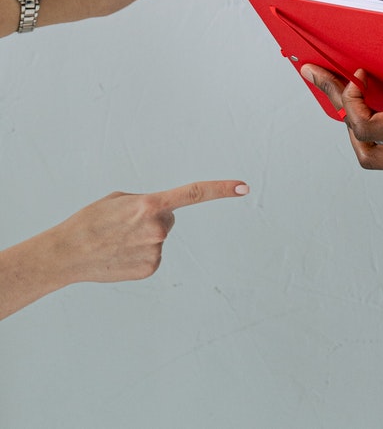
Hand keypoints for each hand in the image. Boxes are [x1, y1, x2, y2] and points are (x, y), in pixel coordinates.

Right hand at [0, 180, 248, 319]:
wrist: (66, 253)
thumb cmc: (90, 221)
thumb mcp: (119, 199)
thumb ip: (149, 201)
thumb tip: (166, 213)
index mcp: (150, 205)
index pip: (194, 193)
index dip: (221, 189)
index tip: (244, 187)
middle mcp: (158, 228)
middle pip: (169, 218)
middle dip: (153, 218)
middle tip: (123, 224)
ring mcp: (156, 250)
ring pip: (160, 237)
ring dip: (144, 237)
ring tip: (117, 241)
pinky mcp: (152, 268)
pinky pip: (154, 254)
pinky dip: (140, 254)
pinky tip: (120, 255)